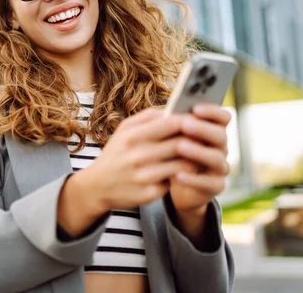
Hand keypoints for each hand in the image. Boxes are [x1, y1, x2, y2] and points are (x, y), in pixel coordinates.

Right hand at [76, 108, 195, 212]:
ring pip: (183, 165)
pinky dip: (183, 175)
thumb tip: (172, 109)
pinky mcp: (150, 194)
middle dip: (196, 140)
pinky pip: (176, 181)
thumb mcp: (124, 130)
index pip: (171, 124)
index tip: (198, 120)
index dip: (189, 120)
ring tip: (198, 154)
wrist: (97, 186)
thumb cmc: (116, 153)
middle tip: (205, 138)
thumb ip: (147, 117)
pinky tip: (185, 171)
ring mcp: (144, 176)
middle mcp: (138, 156)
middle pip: (181, 144)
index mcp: (133, 136)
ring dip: (195, 159)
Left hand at [169, 104, 231, 214]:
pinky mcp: (216, 186)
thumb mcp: (171, 138)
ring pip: (216, 158)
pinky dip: (193, 179)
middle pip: (220, 135)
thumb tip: (165, 112)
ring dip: (198, 151)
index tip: (195, 108)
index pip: (223, 117)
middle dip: (203, 129)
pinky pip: (209, 183)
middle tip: (184, 125)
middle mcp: (220, 147)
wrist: (172, 184)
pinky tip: (177, 175)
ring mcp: (220, 167)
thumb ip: (173, 126)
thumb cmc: (171, 152)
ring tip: (180, 147)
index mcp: (213, 131)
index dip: (212, 111)